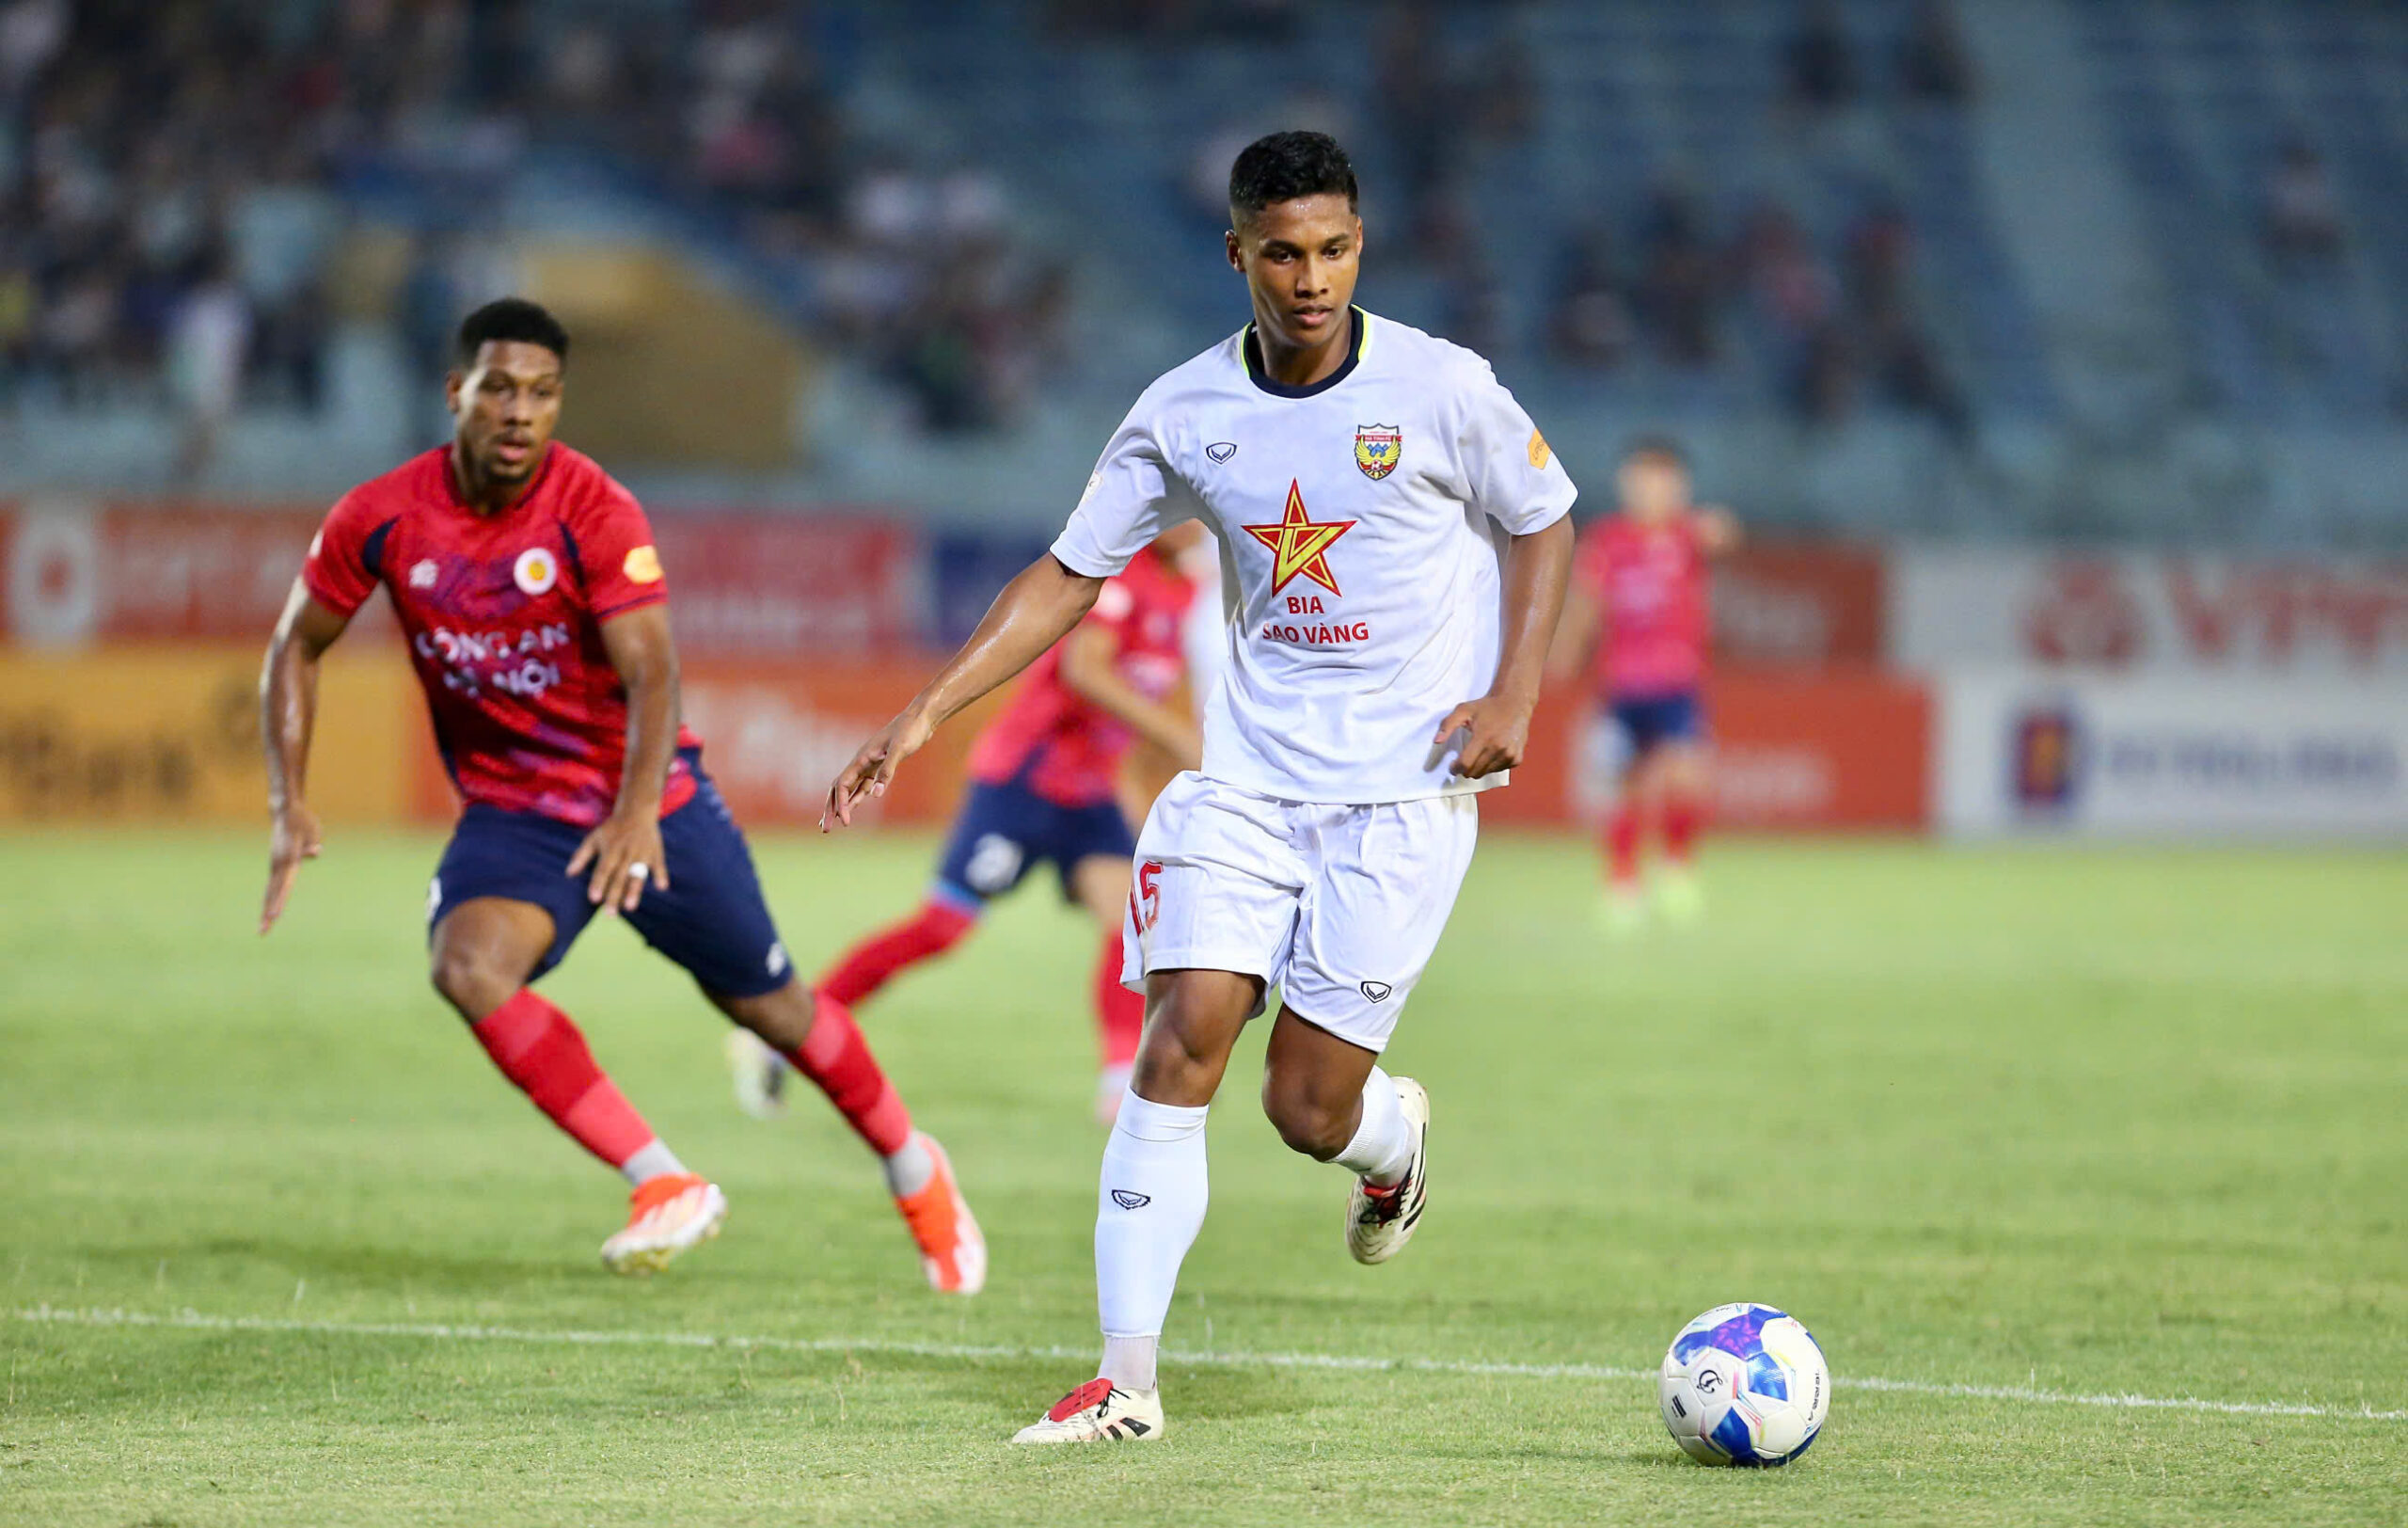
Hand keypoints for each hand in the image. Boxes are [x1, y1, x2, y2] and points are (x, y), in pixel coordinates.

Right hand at [260, 803, 322, 934]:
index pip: (284, 886)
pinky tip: (268, 911)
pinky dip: (269, 899)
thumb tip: (314, 852)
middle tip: (262, 932)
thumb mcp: (312, 832)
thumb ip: (311, 845)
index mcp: (289, 860)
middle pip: (273, 894)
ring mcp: (275, 865)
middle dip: (268, 913)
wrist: (286, 812)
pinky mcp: (275, 865)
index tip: (274, 915)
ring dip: (266, 910)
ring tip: (263, 927)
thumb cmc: (303, 823)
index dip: (279, 901)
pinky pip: (272, 886)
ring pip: (270, 892)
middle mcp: (279, 865)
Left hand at [567, 807, 668, 912]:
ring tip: (630, 907)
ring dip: (634, 890)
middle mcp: (626, 852)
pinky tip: (662, 887)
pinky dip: (661, 875)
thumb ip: (581, 856)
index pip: (603, 869)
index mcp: (611, 849)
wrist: (637, 811)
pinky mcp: (655, 852)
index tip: (593, 899)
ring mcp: (642, 853)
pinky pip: (659, 864)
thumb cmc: (612, 828)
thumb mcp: (594, 838)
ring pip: (638, 874)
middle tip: (610, 914)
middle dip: (615, 896)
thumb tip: (568, 873)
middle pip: (619, 877)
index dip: (598, 883)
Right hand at [823, 705, 933, 829]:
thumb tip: (875, 795)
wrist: (919, 719)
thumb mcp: (900, 750)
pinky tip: (852, 808)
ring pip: (849, 789)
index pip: (842, 785)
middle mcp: (861, 762)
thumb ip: (887, 771)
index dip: (840, 804)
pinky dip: (856, 798)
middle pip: (839, 789)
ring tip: (834, 824)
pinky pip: (862, 785)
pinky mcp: (879, 766)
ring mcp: (869, 765)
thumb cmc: (909, 731)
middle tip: (825, 829)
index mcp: (861, 759)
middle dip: (831, 809)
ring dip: (842, 806)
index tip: (845, 821)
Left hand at [1432, 693, 1534, 778]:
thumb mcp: (1463, 710)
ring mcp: (1509, 754)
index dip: (1455, 768)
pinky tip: (1492, 753)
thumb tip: (1437, 741)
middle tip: (1464, 760)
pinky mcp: (1517, 758)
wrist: (1515, 703)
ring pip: (1486, 773)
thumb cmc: (1487, 706)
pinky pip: (1499, 770)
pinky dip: (1492, 765)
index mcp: (1484, 737)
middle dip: (1465, 769)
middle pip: (1475, 772)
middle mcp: (1498, 748)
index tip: (1452, 766)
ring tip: (1479, 753)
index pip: (1466, 764)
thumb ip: (1447, 725)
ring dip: (1479, 768)